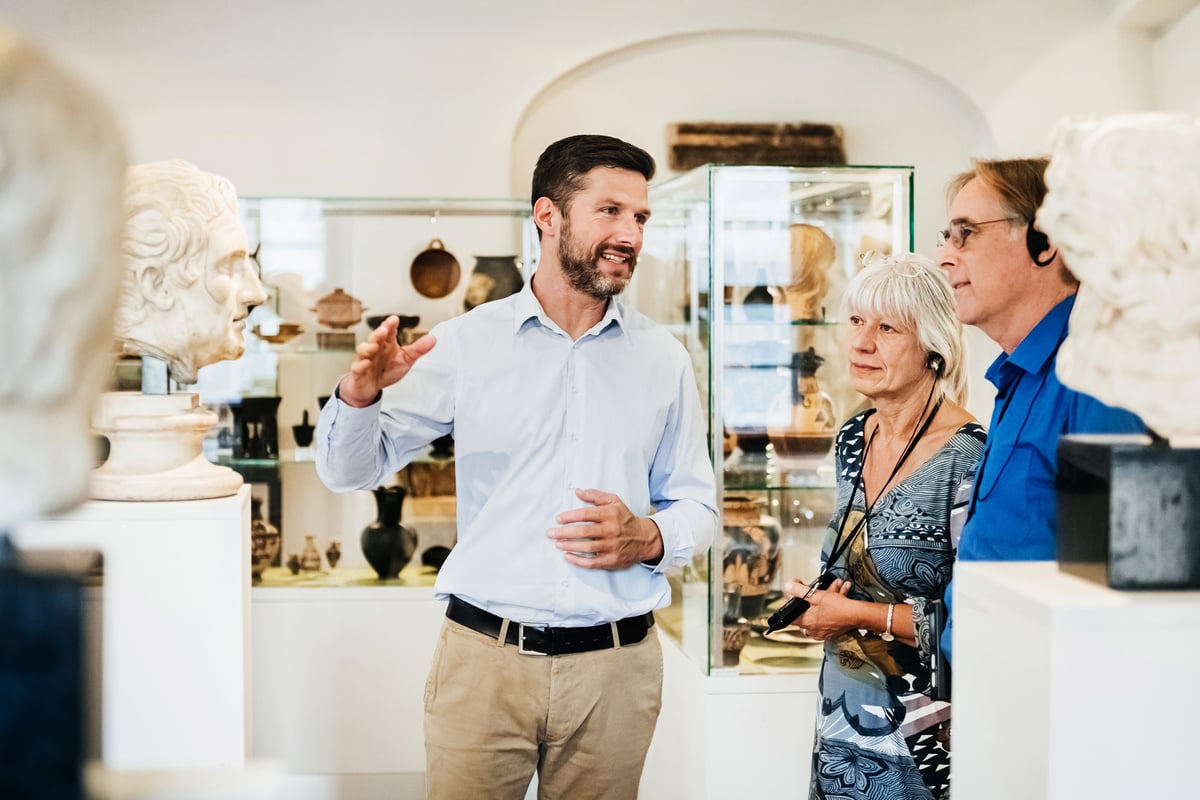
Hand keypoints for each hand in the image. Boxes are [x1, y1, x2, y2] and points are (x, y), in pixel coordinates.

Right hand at [338, 317, 435, 406]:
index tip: (394, 319)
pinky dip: (360, 365)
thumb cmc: (387, 369)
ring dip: (368, 348)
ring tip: (374, 346)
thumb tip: (434, 338)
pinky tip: (365, 364)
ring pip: (363, 351)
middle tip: (383, 330)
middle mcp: (375, 349)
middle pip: (374, 338)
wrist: (371, 387)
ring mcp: (365, 360)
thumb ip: (418, 349)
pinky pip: (357, 368)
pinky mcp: (359, 372)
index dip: (390, 325)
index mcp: (387, 344)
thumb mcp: (406, 359)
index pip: (388, 332)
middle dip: (378, 334)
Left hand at [547, 488, 663, 570]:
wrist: (644, 538)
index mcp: (610, 514)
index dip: (570, 517)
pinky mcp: (611, 560)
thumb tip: (577, 491)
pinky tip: (568, 557)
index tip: (559, 519)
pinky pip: (592, 562)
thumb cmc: (625, 518)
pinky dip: (578, 560)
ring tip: (557, 544)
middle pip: (583, 532)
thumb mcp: (614, 501)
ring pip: (586, 547)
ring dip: (569, 546)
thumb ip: (595, 495)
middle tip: (551, 533)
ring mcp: (611, 547)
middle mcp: (611, 530)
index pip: (586, 515)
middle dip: (564, 533)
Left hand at [784, 577, 851, 639]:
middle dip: (810, 601)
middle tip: (816, 592)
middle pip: (804, 614)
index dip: (790, 606)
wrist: (858, 615)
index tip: (794, 598)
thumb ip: (800, 591)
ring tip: (832, 590)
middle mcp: (812, 630)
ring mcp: (822, 632)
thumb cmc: (838, 607)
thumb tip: (788, 586)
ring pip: (817, 615)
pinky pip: (826, 619)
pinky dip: (830, 610)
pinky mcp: (831, 632)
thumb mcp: (816, 595)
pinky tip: (838, 597)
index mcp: (806, 622)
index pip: (790, 617)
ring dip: (822, 603)